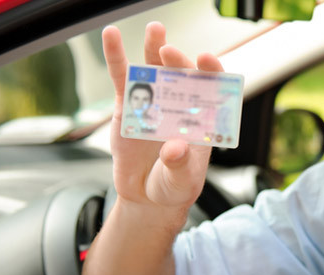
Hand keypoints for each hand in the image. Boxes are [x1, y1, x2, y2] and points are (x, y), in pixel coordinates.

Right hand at [102, 22, 223, 211]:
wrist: (146, 197)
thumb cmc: (173, 187)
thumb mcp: (182, 182)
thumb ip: (180, 166)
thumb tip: (174, 148)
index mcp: (202, 119)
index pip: (212, 89)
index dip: (211, 72)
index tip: (206, 59)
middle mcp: (180, 106)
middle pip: (183, 76)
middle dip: (178, 61)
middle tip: (169, 52)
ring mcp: (154, 103)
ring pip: (155, 70)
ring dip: (154, 48)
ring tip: (155, 29)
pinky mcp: (128, 106)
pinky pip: (123, 79)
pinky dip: (116, 57)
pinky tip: (111, 36)